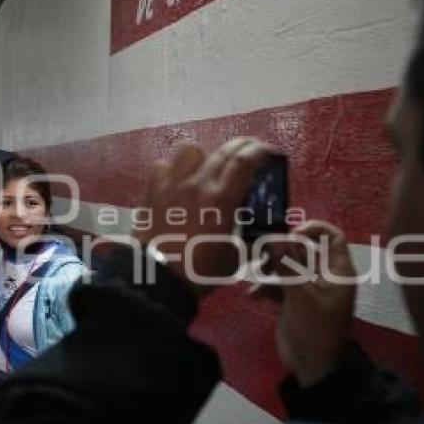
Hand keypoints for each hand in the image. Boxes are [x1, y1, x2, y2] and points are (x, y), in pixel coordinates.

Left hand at [133, 138, 271, 292]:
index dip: (260, 151)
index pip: (244, 162)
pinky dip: (174, 168)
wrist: (157, 278)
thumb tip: (270, 243)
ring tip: (209, 165)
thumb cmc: (199, 271)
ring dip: (206, 154)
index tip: (268, 151)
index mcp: (222, 200)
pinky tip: (179, 180)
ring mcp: (172, 184)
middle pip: (223, 151)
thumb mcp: (235, 259)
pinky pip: (163, 166)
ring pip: (191, 150)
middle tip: (250, 150)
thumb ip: (254, 245)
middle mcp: (198, 185)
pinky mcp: (152, 191)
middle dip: (242, 145)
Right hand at [253, 221, 355, 386]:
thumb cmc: (315, 330)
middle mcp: (323, 275)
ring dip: (270, 267)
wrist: (312, 368)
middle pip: (303, 248)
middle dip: (282, 249)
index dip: (312, 230)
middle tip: (263, 253)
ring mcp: (307, 288)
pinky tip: (253, 296)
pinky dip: (266, 287)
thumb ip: (287, 265)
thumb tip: (275, 237)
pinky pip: (278, 284)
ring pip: (287, 265)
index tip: (290, 235)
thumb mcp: (301, 296)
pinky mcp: (292, 300)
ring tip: (258, 273)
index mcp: (336, 271)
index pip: (332, 237)